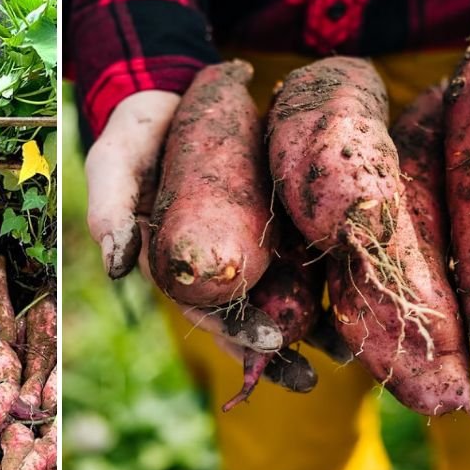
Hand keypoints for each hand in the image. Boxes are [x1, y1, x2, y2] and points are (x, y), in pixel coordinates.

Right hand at [84, 93, 317, 390]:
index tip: (268, 345)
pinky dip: (331, 280)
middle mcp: (217, 263)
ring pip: (283, 296)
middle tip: (312, 377)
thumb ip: (110, 208)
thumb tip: (117, 268)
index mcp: (175, 264)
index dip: (233, 332)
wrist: (183, 92)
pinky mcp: (283, 221)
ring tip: (346, 353)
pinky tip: (359, 298)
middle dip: (278, 349)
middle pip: (247, 316)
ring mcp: (252, 244)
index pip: (204, 309)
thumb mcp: (114, 161)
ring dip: (313, 328)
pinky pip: (308, 257)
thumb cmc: (139, 133)